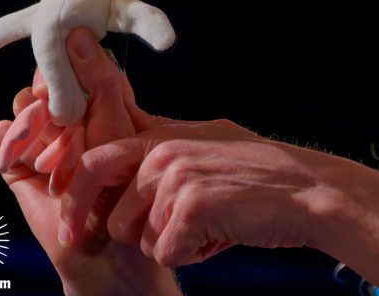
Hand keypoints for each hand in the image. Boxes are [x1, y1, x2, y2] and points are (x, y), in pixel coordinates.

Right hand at [0, 28, 179, 294]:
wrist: (104, 241)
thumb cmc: (125, 184)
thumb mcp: (118, 126)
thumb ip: (102, 82)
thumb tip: (80, 35)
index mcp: (97, 102)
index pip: (74, 64)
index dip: (66, 62)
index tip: (68, 70)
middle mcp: (68, 116)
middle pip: (44, 81)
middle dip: (47, 90)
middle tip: (56, 110)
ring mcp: (43, 138)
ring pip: (23, 106)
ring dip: (32, 119)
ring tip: (49, 146)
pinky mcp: (20, 162)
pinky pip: (2, 135)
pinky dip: (8, 139)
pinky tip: (21, 152)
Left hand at [59, 117, 339, 266]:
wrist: (310, 192)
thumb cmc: (264, 174)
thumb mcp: (210, 140)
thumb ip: (165, 139)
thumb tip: (128, 124)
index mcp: (164, 136)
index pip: (95, 160)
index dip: (74, 196)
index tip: (68, 228)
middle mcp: (164, 152)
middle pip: (109, 207)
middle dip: (116, 229)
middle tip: (123, 239)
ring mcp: (176, 178)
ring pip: (137, 237)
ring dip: (169, 244)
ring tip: (207, 226)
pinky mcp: (190, 208)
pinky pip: (166, 252)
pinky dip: (193, 254)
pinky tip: (219, 236)